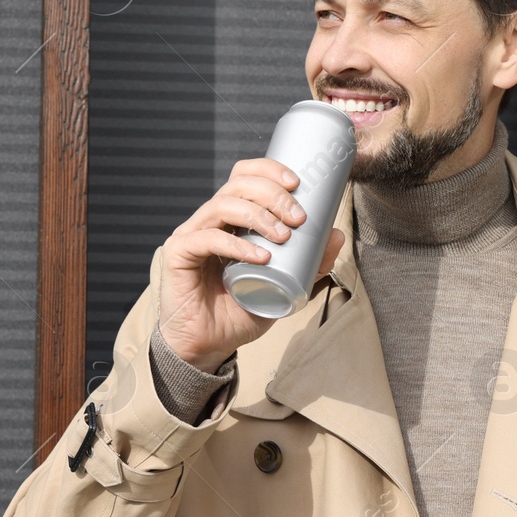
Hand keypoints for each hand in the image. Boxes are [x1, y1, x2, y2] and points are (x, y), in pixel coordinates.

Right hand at [156, 157, 345, 372]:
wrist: (210, 346)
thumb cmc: (242, 311)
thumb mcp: (285, 285)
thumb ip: (310, 263)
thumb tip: (338, 235)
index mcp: (232, 218)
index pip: (245, 176)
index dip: (269, 170)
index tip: (297, 184)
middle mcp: (210, 220)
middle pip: (237, 184)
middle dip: (273, 194)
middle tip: (299, 217)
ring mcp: (192, 234)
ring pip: (223, 205)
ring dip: (259, 216)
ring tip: (284, 237)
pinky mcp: (178, 254)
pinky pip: (207, 239)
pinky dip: (237, 244)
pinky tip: (260, 256)